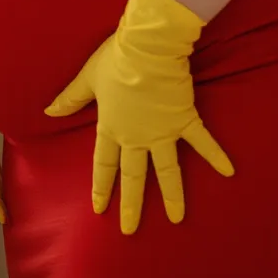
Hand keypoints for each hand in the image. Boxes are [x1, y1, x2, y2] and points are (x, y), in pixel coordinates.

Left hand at [44, 0, 233, 233]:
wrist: (149, 48)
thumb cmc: (116, 59)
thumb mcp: (88, 78)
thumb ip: (71, 98)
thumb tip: (48, 111)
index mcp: (111, 127)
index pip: (104, 164)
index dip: (102, 186)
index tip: (100, 209)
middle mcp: (136, 136)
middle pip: (133, 176)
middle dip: (131, 204)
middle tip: (130, 230)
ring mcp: (162, 131)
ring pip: (167, 170)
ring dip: (172, 195)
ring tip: (177, 219)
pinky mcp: (184, 119)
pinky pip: (202, 141)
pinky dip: (215, 155)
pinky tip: (228, 171)